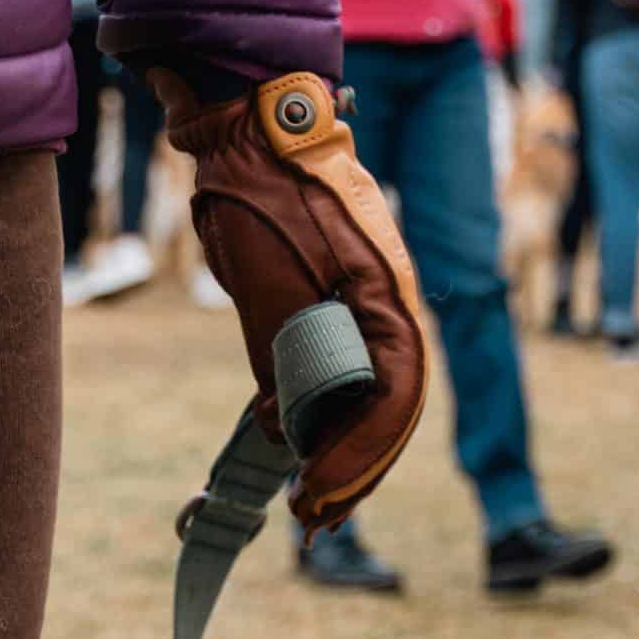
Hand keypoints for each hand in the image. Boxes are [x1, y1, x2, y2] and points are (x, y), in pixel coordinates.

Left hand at [151, 71, 428, 532]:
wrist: (245, 120)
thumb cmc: (262, 189)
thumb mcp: (271, 282)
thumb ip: (287, 357)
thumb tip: (285, 427)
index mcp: (391, 307)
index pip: (394, 405)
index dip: (358, 459)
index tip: (317, 494)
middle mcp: (389, 317)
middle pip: (388, 417)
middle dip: (353, 474)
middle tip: (313, 518)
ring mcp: (365, 314)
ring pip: (368, 405)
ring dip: (340, 456)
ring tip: (309, 503)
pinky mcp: (335, 310)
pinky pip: (341, 379)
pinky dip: (320, 420)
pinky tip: (288, 445)